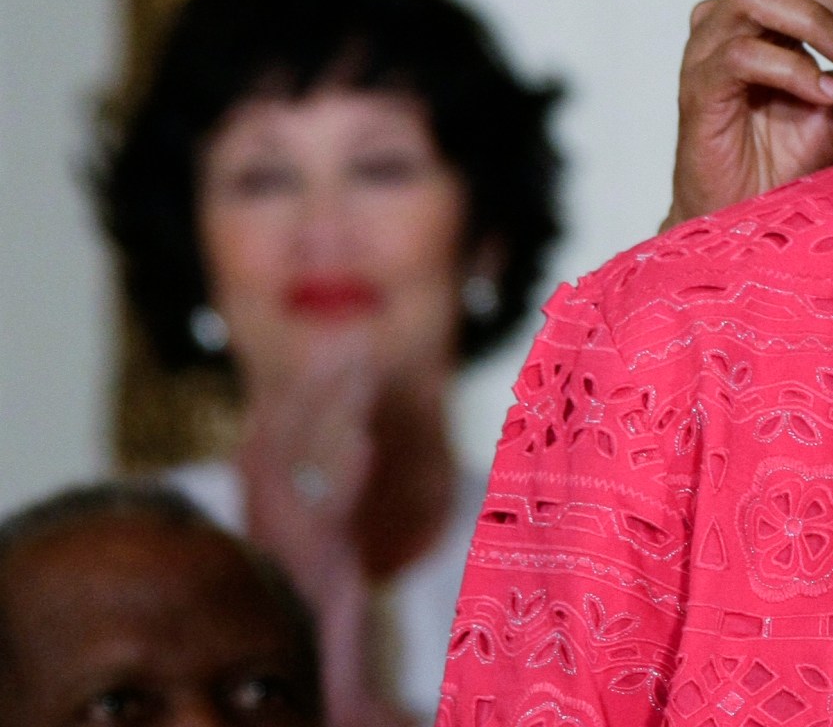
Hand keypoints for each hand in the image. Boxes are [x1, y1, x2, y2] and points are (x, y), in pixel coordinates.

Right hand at [238, 346, 408, 725]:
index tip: (309, 352)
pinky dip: (348, 474)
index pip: (266, 449)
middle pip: (282, 443)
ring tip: (361, 363)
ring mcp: (293, 548)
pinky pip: (332, 513)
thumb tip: (359, 443)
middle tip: (343, 339)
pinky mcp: (321, 570)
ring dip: (334, 411)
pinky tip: (371, 441)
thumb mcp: (328, 554)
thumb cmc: (325, 623)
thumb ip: (333, 502)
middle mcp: (271, 531)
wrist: (324, 688)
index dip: (285, 399)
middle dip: (311, 389)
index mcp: (269, 524)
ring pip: (307, 466)